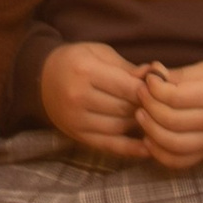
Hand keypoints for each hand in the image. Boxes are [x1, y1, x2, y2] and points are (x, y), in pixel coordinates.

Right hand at [40, 39, 153, 155]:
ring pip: (120, 127)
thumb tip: (157, 77)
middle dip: (145, 107)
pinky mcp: (78, 135)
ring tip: (150, 116)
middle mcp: (78, 97)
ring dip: (139, 124)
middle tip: (160, 104)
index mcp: (85, 70)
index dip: (149, 90)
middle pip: (125, 108)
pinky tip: (148, 147)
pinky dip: (131, 149)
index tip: (161, 90)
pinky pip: (109, 145)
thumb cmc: (77, 61)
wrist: (42, 79)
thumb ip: (128, 68)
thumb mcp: (100, 54)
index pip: (128, 87)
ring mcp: (76, 119)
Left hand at [135, 61, 202, 171]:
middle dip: (148, 107)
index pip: (176, 97)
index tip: (147, 81)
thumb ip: (178, 75)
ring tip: (140, 116)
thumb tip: (151, 73)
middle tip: (139, 95)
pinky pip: (180, 161)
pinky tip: (149, 139)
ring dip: (150, 131)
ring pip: (173, 144)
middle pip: (171, 121)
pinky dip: (160, 154)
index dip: (154, 89)